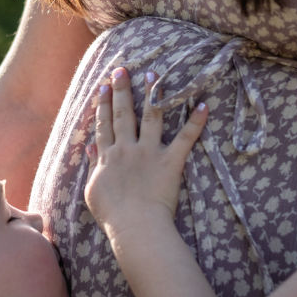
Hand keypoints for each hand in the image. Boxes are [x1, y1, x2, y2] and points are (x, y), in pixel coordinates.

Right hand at [85, 66, 206, 234]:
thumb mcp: (94, 190)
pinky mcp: (170, 162)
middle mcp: (127, 148)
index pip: (104, 125)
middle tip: (121, 70)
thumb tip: (93, 148)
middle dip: (122, 90)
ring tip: (153, 75)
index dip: (103, 104)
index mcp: (108, 156)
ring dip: (152, 95)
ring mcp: (149, 153)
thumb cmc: (112, 215)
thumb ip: (94, 167)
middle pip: (123, 114)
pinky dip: (195, 123)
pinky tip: (203, 106)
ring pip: (151, 118)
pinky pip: (185, 139)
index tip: (104, 86)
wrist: (134, 226)